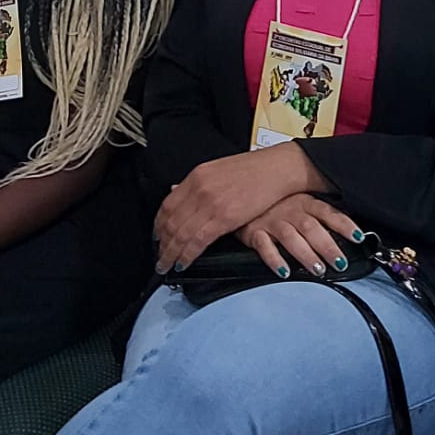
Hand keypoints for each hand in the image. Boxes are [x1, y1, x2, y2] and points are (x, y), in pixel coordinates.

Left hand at [153, 146, 315, 273]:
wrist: (277, 169)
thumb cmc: (253, 170)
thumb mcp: (218, 170)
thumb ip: (197, 184)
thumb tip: (176, 192)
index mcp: (197, 176)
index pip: (166, 205)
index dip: (158, 225)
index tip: (156, 237)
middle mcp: (199, 188)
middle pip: (170, 222)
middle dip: (162, 244)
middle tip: (160, 258)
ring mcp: (211, 203)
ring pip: (181, 234)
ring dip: (171, 254)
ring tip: (167, 265)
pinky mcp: (224, 218)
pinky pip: (197, 241)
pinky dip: (187, 255)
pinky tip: (183, 263)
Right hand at [237, 193, 362, 277]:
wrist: (243, 196)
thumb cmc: (277, 203)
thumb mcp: (299, 202)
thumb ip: (319, 216)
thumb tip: (348, 232)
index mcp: (305, 202)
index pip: (328, 212)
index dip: (344, 224)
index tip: (358, 237)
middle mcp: (290, 209)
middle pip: (311, 227)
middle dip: (327, 246)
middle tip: (340, 263)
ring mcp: (272, 220)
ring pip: (291, 237)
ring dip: (305, 254)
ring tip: (318, 270)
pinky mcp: (254, 232)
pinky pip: (264, 246)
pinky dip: (275, 259)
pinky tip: (284, 272)